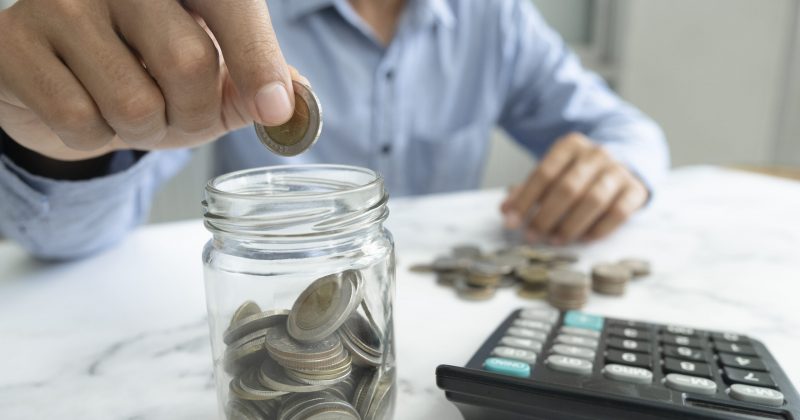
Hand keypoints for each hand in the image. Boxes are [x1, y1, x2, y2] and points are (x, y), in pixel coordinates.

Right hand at [0, 0, 307, 160]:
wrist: (64, 84)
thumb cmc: (147, 73)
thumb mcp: (214, 75)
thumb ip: (259, 81)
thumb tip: (295, 105)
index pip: (231, 5)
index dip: (257, 61)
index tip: (274, 109)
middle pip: (188, 63)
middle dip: (195, 114)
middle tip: (180, 116)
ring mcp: (61, 2)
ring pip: (134, 102)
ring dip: (145, 131)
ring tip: (131, 111)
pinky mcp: (15, 43)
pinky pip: (79, 120)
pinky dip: (94, 138)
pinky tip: (85, 110)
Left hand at [501, 132, 648, 243]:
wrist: (622, 164)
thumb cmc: (578, 174)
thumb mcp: (552, 175)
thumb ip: (528, 191)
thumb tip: (505, 211)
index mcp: (570, 145)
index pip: (544, 173)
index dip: (525, 200)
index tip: (511, 222)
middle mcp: (596, 154)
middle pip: (568, 187)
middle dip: (546, 215)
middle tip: (532, 236)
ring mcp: (618, 170)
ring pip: (593, 200)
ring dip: (571, 224)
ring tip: (556, 240)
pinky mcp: (635, 189)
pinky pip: (618, 212)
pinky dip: (599, 229)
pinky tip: (583, 239)